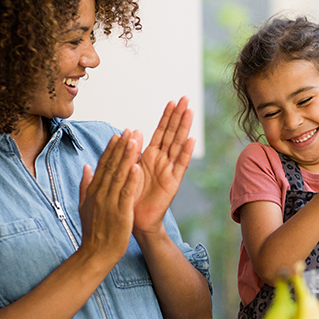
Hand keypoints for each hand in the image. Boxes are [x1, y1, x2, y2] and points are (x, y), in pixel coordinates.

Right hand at [78, 130, 142, 263]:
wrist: (95, 254)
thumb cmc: (93, 231)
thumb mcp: (84, 205)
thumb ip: (85, 185)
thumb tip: (85, 167)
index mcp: (94, 191)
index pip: (103, 165)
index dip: (111, 149)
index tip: (118, 134)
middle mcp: (100, 193)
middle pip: (111, 166)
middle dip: (121, 147)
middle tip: (129, 130)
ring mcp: (109, 203)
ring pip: (119, 175)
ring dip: (127, 157)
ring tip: (134, 141)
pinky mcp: (120, 213)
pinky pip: (126, 194)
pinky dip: (131, 180)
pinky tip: (137, 167)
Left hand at [133, 97, 195, 233]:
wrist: (134, 220)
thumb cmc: (130, 195)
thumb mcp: (127, 168)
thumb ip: (131, 150)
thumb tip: (132, 130)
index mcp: (150, 156)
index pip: (160, 132)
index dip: (167, 117)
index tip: (172, 101)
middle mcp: (162, 161)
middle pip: (172, 134)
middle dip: (178, 116)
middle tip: (186, 98)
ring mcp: (169, 171)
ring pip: (177, 145)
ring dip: (184, 128)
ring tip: (190, 111)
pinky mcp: (172, 183)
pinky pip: (180, 165)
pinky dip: (185, 152)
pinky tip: (191, 139)